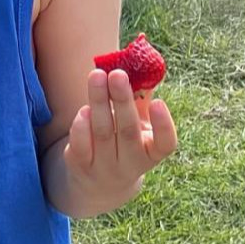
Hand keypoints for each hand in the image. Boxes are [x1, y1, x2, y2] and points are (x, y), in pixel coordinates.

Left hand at [61, 67, 177, 210]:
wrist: (100, 183)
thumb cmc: (123, 141)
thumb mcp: (138, 124)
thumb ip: (141, 97)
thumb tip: (143, 60)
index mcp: (151, 153)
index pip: (164, 144)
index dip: (164, 125)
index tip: (159, 103)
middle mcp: (130, 164)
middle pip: (127, 132)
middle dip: (122, 101)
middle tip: (117, 74)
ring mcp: (104, 168)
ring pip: (102, 133)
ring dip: (98, 102)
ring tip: (96, 76)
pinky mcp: (80, 167)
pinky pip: (80, 145)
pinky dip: (81, 126)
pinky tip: (84, 108)